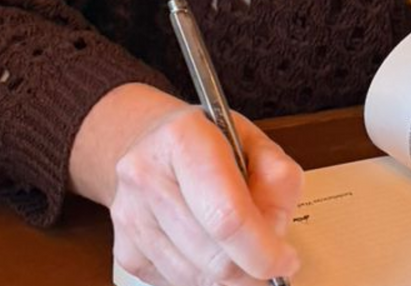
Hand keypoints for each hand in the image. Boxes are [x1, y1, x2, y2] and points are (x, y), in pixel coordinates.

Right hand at [79, 84, 303, 285]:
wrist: (149, 143)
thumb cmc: (205, 142)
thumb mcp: (254, 141)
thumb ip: (278, 180)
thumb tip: (275, 232)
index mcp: (183, 138)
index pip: (227, 217)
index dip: (263, 251)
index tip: (285, 260)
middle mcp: (147, 175)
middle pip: (213, 257)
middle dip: (250, 266)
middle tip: (265, 253)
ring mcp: (131, 215)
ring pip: (196, 277)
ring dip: (226, 271)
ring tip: (233, 242)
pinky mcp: (125, 248)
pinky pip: (176, 283)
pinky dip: (201, 274)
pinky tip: (205, 245)